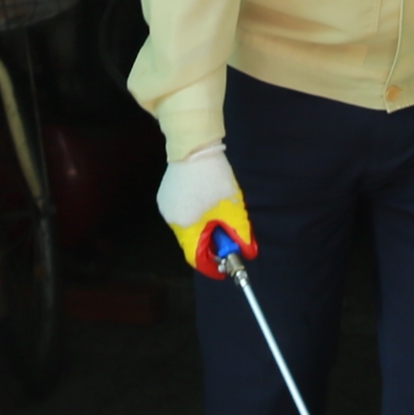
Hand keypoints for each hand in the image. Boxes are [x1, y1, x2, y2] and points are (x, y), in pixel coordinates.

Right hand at [156, 145, 254, 279]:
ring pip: (186, 228)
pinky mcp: (164, 196)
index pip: (196, 259)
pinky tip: (204, 201)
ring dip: (202, 228)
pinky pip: (180, 214)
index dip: (212, 267)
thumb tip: (249, 253)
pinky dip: (194, 215)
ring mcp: (165, 207)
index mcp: (186, 227)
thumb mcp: (233, 208)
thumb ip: (240, 234)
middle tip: (227, 235)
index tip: (226, 268)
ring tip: (217, 213)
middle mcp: (171, 221)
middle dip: (210, 244)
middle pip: (191, 243)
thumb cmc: (214, 178)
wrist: (194, 146)